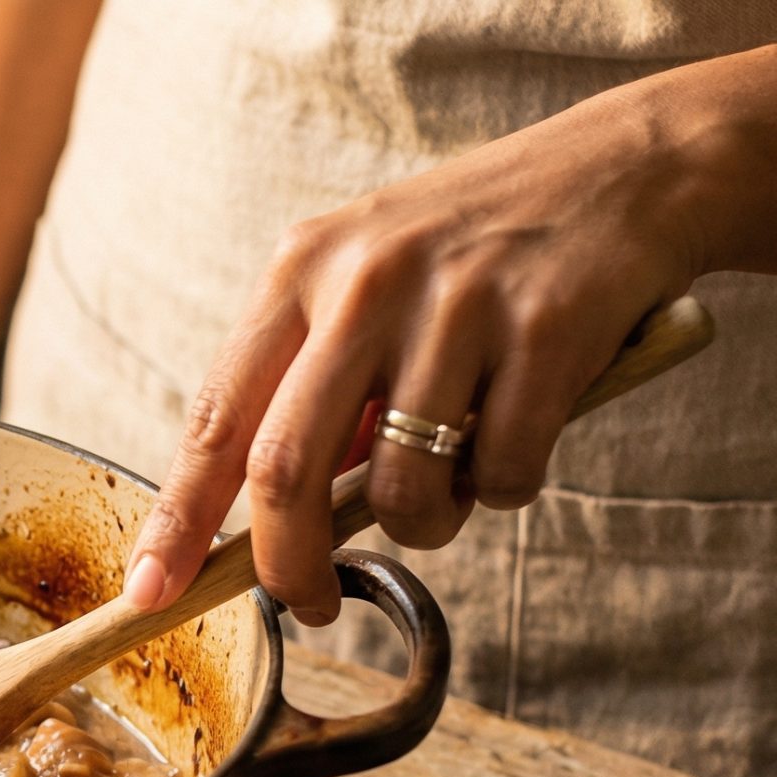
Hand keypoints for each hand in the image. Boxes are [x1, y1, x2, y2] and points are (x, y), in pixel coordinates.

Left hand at [120, 90, 706, 624]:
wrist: (627, 170)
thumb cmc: (474, 253)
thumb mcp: (366, 282)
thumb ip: (311, 385)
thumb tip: (265, 524)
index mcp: (299, 271)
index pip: (216, 419)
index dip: (179, 520)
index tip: (148, 594)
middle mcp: (364, 281)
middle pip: (287, 470)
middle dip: (290, 565)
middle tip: (308, 606)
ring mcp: (456, 303)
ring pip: (403, 488)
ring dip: (426, 524)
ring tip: (453, 483)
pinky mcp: (547, 329)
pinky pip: (504, 474)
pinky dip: (508, 488)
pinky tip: (523, 436)